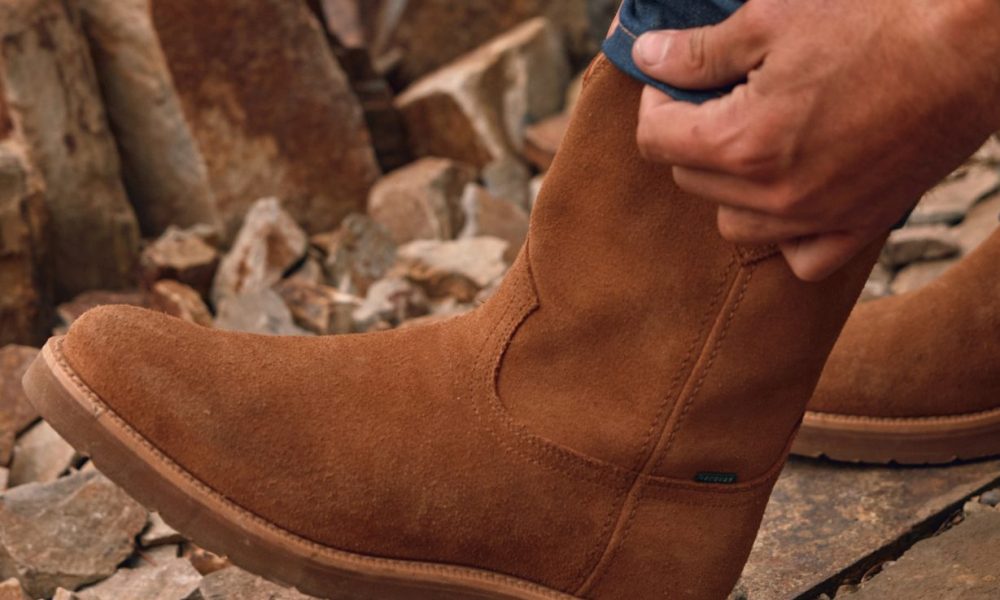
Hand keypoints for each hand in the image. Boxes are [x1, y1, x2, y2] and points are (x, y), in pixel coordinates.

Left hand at [632, 0, 999, 280]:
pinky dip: (787, 234)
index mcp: (741, 144)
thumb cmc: (875, 23)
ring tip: (753, 142)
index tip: (674, 80)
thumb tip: (649, 58)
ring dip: (728, 186)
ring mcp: (818, 218)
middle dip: (690, 137)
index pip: (655, 140)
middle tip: (718, 98)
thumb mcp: (771, 19)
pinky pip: (801, 258)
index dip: (656, 102)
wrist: (970, 48)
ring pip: (734, 223)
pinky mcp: (861, 226)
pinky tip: (793, 192)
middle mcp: (773, 195)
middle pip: (689, 179)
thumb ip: (699, 51)